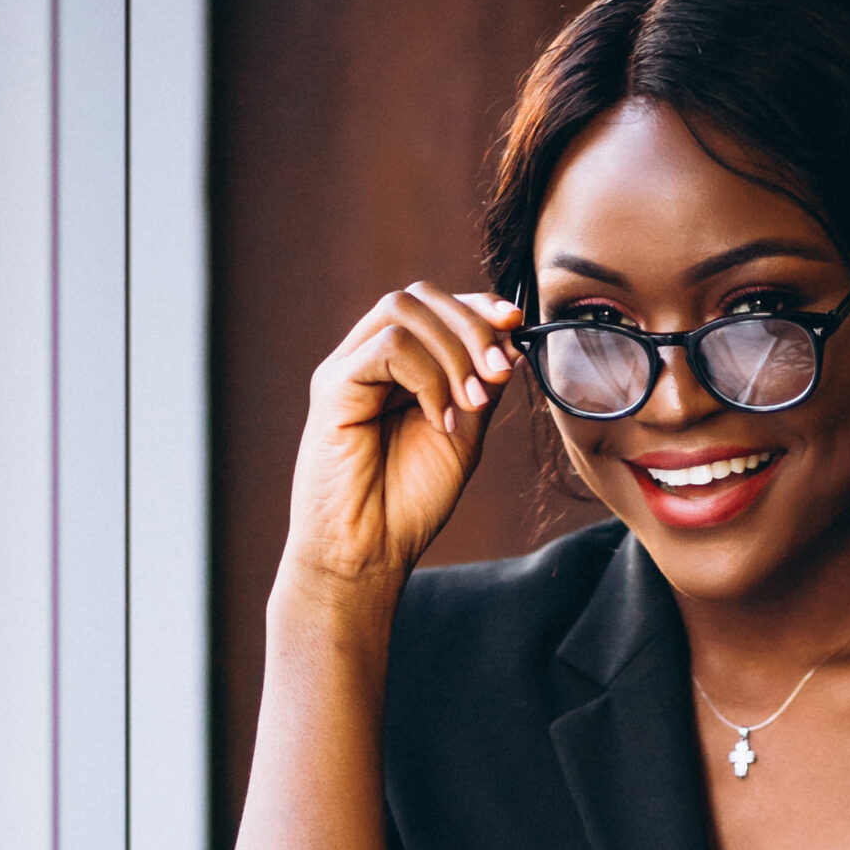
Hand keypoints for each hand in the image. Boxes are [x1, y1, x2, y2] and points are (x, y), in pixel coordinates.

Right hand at [284, 282, 523, 597]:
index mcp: (396, 366)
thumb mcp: (462, 434)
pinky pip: (387, 348)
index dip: (477, 305)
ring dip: (452, 352)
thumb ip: (480, 385)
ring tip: (470, 405)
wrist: (369, 552)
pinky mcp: (332, 388)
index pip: (434, 306)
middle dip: (471, 324)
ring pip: (402, 311)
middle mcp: (366, 359)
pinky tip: (439, 420)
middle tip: (500, 371)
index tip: (516, 324)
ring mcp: (346, 370)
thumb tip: (510, 338)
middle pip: (419, 296)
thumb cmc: (408, 501)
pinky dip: (428, 378)